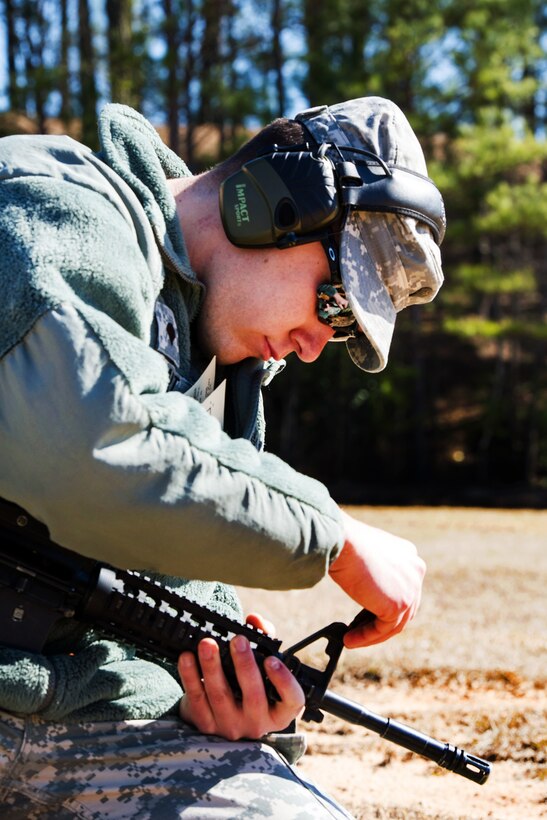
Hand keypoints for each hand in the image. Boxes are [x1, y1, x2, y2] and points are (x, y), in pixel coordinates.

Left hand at [177, 613, 304, 739]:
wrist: (222, 715)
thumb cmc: (250, 684)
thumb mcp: (263, 666)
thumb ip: (263, 639)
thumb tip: (255, 619)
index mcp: (279, 710)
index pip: (292, 700)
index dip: (284, 681)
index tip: (271, 660)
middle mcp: (257, 722)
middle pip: (253, 696)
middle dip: (245, 665)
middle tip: (238, 640)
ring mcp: (231, 726)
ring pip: (221, 696)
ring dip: (213, 667)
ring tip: (208, 644)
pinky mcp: (205, 725)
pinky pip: (197, 699)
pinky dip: (190, 677)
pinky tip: (187, 657)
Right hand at [329, 510, 425, 648]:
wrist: (342, 541)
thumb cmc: (345, 542)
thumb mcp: (366, 555)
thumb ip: (374, 572)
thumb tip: (367, 591)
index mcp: (409, 555)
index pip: (402, 587)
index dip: (384, 604)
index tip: (365, 616)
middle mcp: (415, 570)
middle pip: (403, 608)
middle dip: (380, 622)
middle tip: (359, 631)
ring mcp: (411, 588)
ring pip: (394, 623)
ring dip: (371, 635)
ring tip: (350, 639)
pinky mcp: (401, 603)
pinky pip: (383, 629)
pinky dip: (366, 637)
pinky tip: (349, 639)